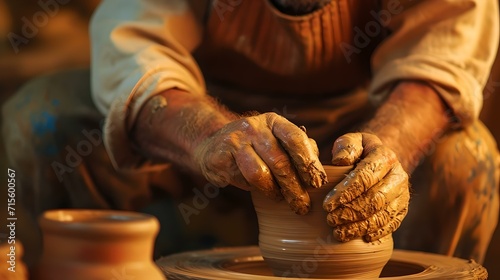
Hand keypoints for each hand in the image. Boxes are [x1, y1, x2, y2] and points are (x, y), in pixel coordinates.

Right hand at [194, 112, 326, 214]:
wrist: (211, 145)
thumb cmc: (253, 148)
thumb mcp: (275, 141)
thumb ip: (296, 151)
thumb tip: (317, 169)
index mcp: (273, 121)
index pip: (295, 138)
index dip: (308, 162)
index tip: (317, 183)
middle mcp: (254, 127)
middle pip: (280, 160)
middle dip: (294, 187)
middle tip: (303, 205)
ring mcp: (235, 140)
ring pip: (260, 173)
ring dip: (274, 192)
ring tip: (281, 200)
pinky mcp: (220, 156)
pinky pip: (242, 179)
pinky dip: (255, 189)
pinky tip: (262, 192)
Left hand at [323, 132, 409, 241]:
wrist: (380, 159)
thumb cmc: (359, 151)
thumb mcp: (352, 141)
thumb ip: (345, 147)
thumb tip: (340, 160)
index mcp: (385, 156)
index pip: (365, 177)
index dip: (345, 193)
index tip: (327, 204)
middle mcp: (398, 175)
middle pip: (375, 199)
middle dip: (351, 212)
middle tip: (331, 220)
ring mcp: (403, 194)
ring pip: (383, 215)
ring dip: (360, 226)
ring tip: (339, 233)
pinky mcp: (403, 208)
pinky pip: (392, 224)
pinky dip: (376, 232)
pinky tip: (360, 238)